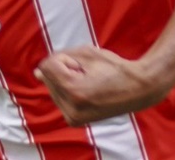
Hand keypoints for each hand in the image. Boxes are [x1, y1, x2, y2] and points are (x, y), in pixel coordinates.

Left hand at [35, 47, 167, 125]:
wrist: (138, 90)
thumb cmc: (113, 67)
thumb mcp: (86, 53)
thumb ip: (57, 59)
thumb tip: (37, 74)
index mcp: (74, 91)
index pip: (46, 66)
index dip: (65, 59)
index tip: (84, 66)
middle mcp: (71, 109)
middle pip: (47, 78)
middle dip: (64, 70)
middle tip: (90, 76)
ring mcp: (73, 117)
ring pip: (51, 88)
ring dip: (66, 81)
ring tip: (90, 84)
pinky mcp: (74, 121)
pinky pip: (59, 98)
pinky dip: (68, 91)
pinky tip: (86, 92)